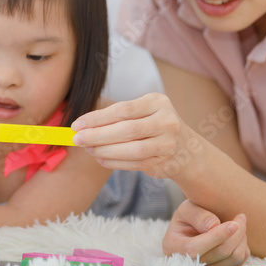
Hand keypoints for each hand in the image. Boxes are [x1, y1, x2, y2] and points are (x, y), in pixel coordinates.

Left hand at [71, 93, 196, 179]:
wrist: (188, 151)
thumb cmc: (155, 126)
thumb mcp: (143, 112)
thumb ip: (117, 116)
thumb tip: (83, 125)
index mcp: (158, 102)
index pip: (122, 109)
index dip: (97, 118)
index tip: (77, 125)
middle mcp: (166, 121)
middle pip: (127, 129)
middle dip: (98, 135)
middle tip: (78, 139)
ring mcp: (168, 143)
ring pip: (132, 149)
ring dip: (106, 150)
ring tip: (89, 150)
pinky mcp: (165, 162)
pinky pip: (135, 163)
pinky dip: (115, 162)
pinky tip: (101, 159)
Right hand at [163, 200, 248, 265]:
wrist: (193, 230)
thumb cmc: (188, 218)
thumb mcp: (187, 209)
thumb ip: (197, 215)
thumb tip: (214, 225)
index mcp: (174, 247)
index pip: (196, 248)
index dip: (217, 236)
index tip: (234, 223)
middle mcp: (188, 264)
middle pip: (220, 253)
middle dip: (236, 234)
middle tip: (241, 218)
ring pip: (233, 259)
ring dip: (241, 240)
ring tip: (239, 224)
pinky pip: (239, 264)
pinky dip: (243, 249)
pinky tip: (238, 237)